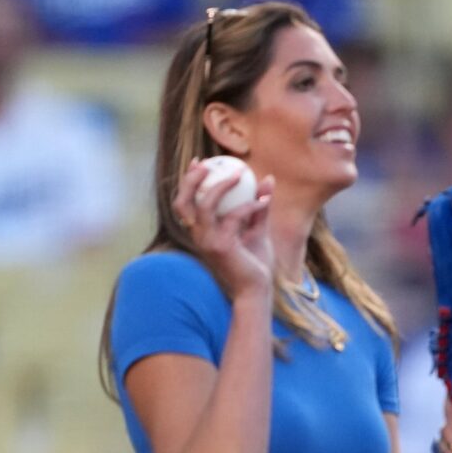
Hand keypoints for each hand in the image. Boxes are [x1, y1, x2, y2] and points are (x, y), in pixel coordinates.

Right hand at [174, 157, 275, 303]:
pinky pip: (233, 217)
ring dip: (221, 186)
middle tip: (210, 163)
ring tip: (239, 174)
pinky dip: (250, 206)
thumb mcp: (258, 229)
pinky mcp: (222, 247)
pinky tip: (264, 202)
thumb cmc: (255, 263)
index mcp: (201, 232)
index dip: (188, 181)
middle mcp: (199, 236)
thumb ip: (260, 205)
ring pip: (204, 205)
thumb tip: (268, 178)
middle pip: (183, 202)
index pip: (185, 203)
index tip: (200, 162)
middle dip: (192, 179)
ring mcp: (208, 242)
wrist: (257, 290)